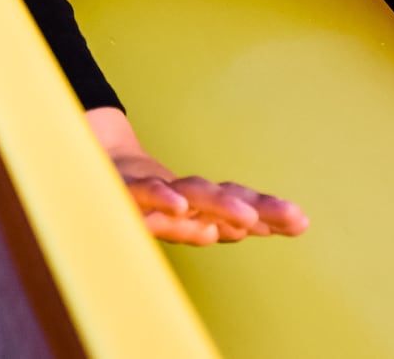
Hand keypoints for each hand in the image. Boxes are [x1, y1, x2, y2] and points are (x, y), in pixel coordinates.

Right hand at [85, 108, 308, 244]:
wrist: (93, 162)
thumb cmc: (143, 194)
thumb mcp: (180, 216)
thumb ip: (212, 225)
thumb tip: (246, 231)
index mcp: (198, 201)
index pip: (240, 205)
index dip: (269, 212)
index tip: (300, 222)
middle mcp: (183, 192)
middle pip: (227, 196)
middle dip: (260, 207)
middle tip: (293, 218)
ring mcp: (158, 189)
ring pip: (194, 193)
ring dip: (222, 204)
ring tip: (248, 219)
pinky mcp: (127, 190)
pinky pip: (147, 194)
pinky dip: (163, 198)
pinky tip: (180, 207)